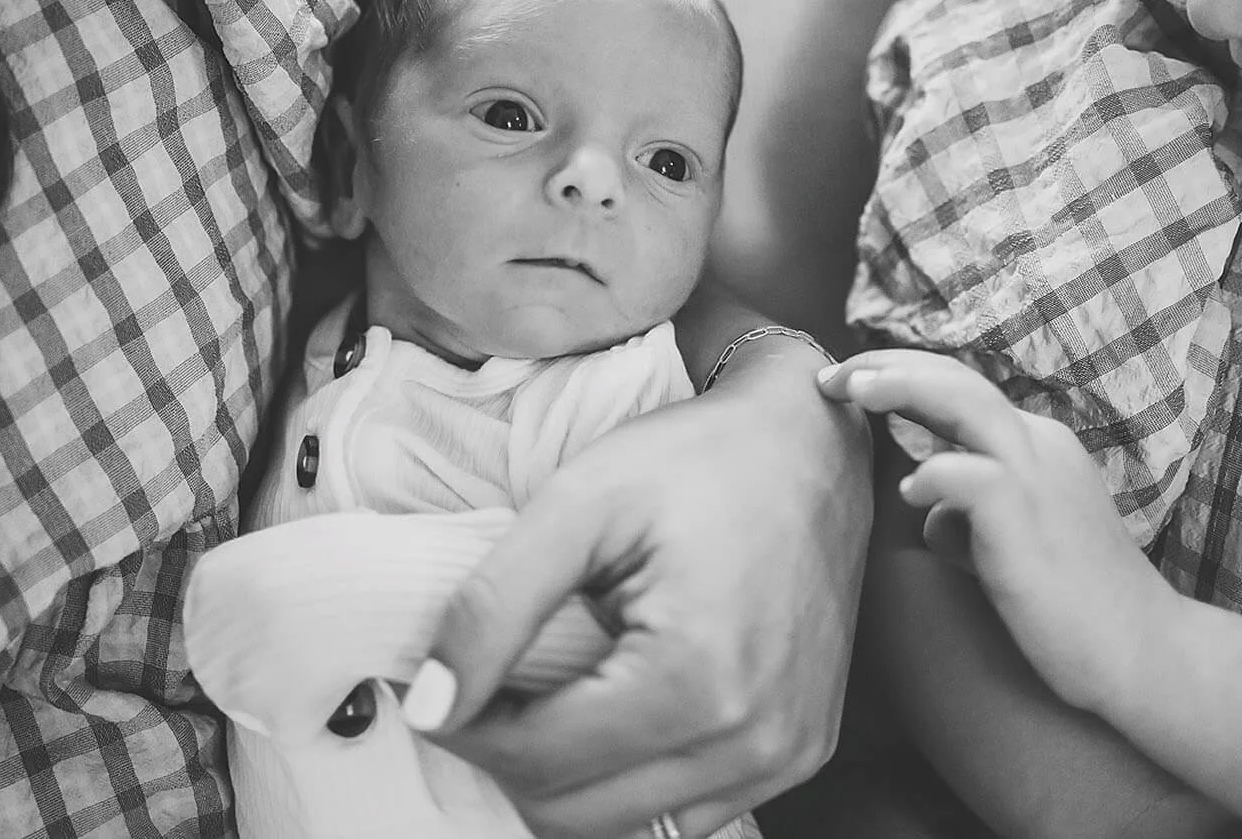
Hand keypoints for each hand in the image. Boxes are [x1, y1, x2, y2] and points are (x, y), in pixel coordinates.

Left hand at [403, 350, 870, 838]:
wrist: (810, 442)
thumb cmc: (699, 459)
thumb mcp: (580, 504)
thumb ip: (495, 606)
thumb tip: (430, 705)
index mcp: (696, 681)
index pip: (537, 760)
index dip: (464, 726)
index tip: (430, 684)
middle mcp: (752, 740)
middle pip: (575, 815)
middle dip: (507, 758)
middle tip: (478, 688)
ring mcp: (784, 756)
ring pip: (625, 826)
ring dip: (566, 777)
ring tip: (541, 696)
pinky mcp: (798, 753)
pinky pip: (685, 812)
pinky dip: (627, 779)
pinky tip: (607, 710)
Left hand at [818, 349, 1176, 716]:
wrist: (1143, 652)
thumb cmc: (1074, 605)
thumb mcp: (1014, 538)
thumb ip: (970, 509)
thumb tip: (922, 501)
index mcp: (1039, 445)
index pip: (963, 387)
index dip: (905, 374)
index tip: (853, 380)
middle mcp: (1040, 445)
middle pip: (955, 378)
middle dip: (888, 366)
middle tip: (831, 376)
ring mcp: (1037, 476)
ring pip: (963, 401)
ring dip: (902, 387)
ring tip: (852, 390)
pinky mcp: (1028, 516)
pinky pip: (970, 475)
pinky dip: (933, 475)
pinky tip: (910, 493)